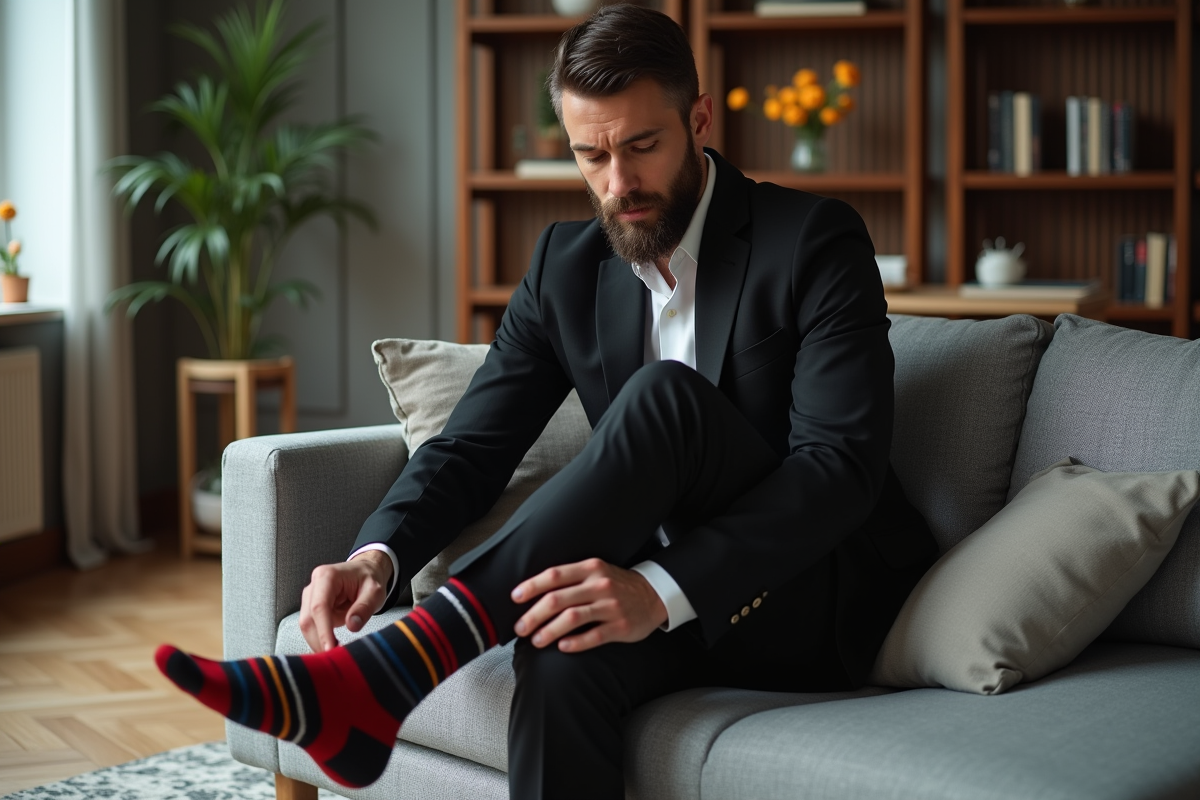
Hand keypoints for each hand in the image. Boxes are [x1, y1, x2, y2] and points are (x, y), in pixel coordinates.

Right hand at [298, 551, 392, 652]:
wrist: (364, 572)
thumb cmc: (369, 579)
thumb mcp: (375, 591)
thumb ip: (364, 607)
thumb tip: (352, 626)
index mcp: (326, 576)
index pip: (319, 606)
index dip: (323, 630)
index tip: (330, 648)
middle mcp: (313, 586)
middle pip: (308, 619)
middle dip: (319, 640)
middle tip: (336, 657)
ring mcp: (310, 598)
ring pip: (307, 626)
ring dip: (319, 642)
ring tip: (337, 654)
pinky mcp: (311, 609)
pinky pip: (312, 628)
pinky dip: (321, 639)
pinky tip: (333, 646)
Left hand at [511, 558, 667, 652]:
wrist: (654, 595)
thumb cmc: (616, 585)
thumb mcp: (595, 572)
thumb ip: (570, 579)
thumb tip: (534, 593)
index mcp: (590, 569)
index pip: (554, 575)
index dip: (532, 586)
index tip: (515, 597)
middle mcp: (599, 585)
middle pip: (558, 599)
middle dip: (534, 615)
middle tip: (520, 627)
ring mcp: (611, 606)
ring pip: (573, 618)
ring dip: (549, 631)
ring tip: (536, 641)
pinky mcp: (621, 627)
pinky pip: (594, 636)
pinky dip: (575, 643)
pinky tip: (562, 647)